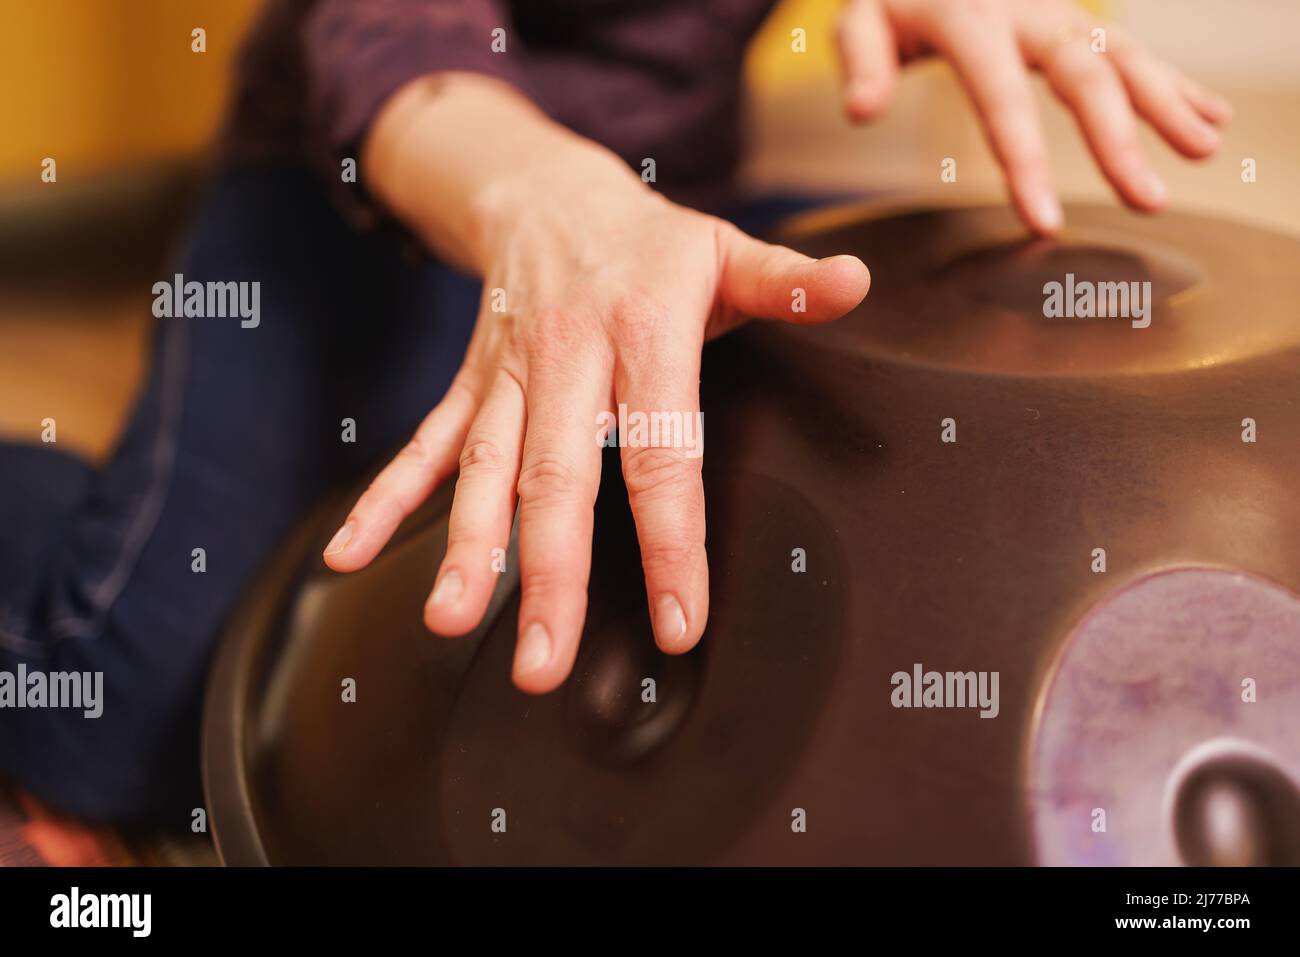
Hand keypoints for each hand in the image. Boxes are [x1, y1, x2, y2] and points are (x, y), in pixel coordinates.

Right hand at [324, 132, 869, 692]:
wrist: (546, 193)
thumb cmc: (649, 244)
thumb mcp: (724, 249)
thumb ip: (786, 285)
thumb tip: (854, 288)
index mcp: (643, 333)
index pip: (663, 454)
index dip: (672, 542)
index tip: (680, 623)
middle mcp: (568, 359)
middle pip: (559, 478)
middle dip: (548, 576)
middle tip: (543, 664)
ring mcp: (509, 376)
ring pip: (484, 471)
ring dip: (464, 547)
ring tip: (448, 622)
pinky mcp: (470, 386)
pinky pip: (425, 445)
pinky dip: (386, 498)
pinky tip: (349, 557)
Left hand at [835, 0, 1231, 232]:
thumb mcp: (860, 20)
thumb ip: (861, 62)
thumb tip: (861, 110)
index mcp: (970, 19)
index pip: (1002, 100)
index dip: (1026, 165)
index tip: (1045, 223)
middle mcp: (1028, 10)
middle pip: (1085, 76)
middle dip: (1121, 142)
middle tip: (1149, 203)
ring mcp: (1059, 11)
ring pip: (1123, 56)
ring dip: (1168, 104)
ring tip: (1206, 151)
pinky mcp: (1075, 18)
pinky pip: (1129, 49)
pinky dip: (1172, 82)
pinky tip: (1207, 116)